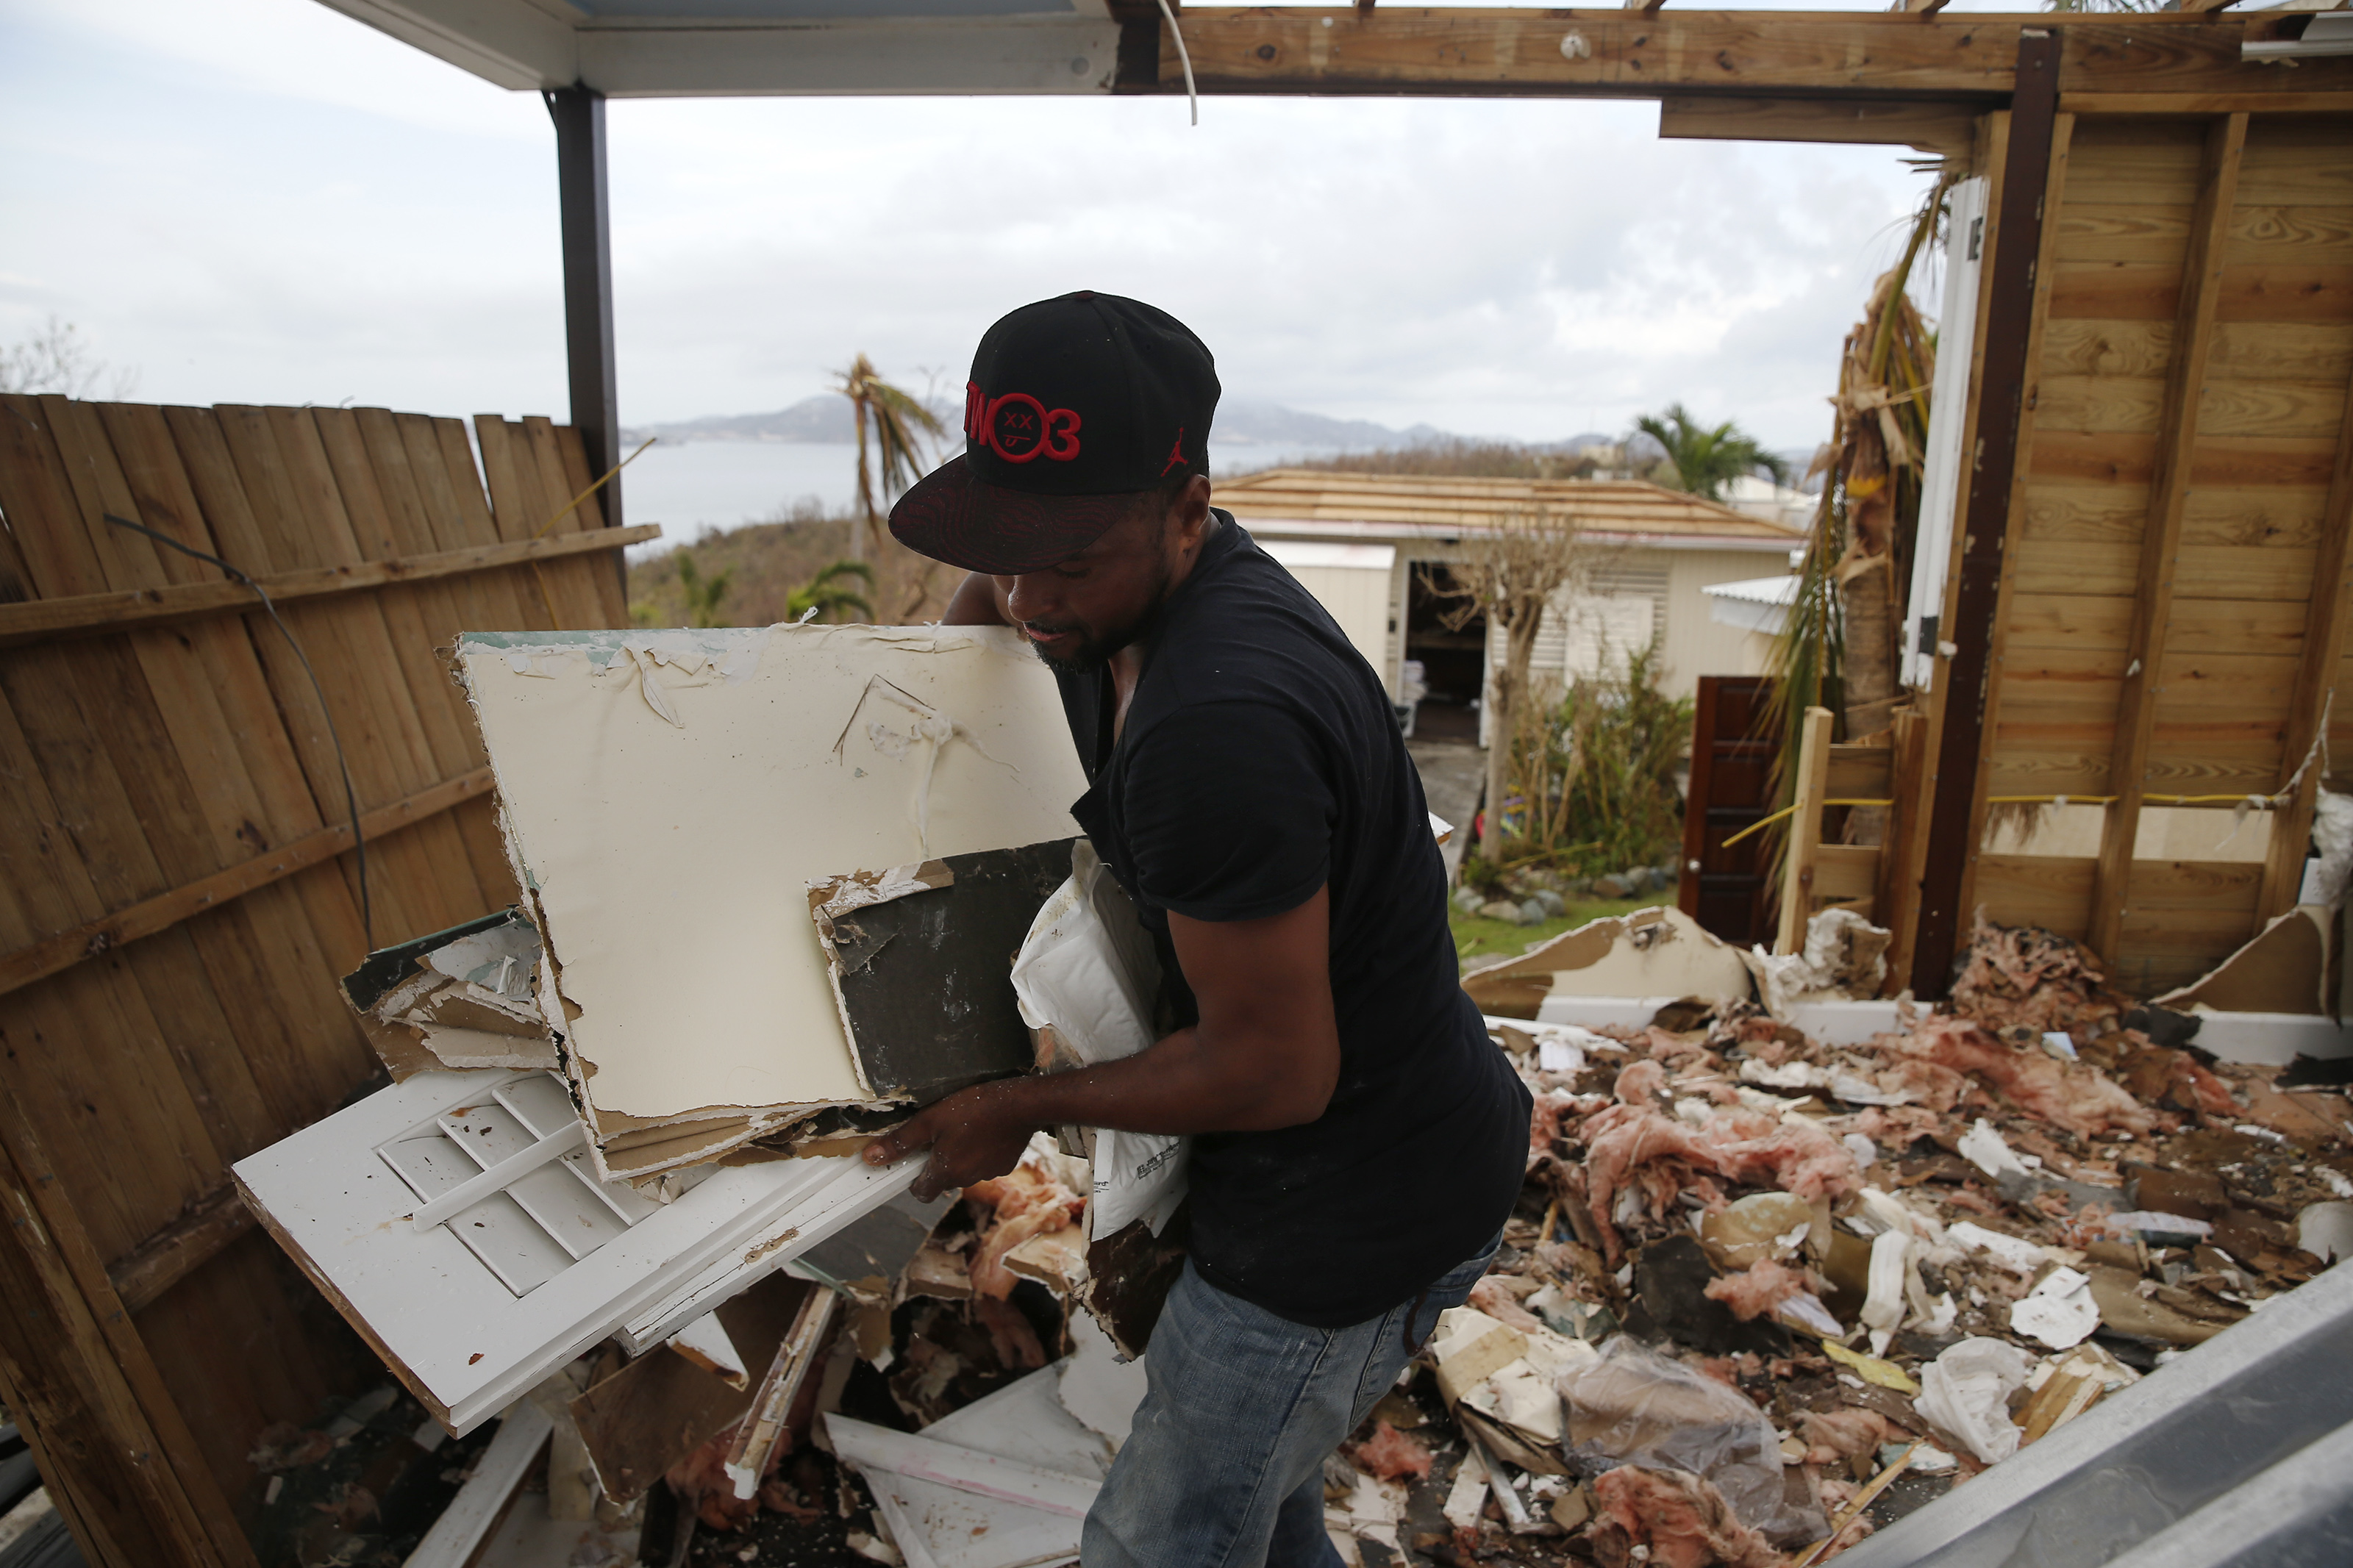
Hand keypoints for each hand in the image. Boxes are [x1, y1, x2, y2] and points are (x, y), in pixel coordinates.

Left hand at [862, 1081, 1038, 1200]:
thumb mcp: (931, 1119)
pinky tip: (984, 1131)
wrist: (1022, 1103)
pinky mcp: (1005, 1165)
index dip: (914, 1180)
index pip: (921, 1193)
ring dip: (961, 1157)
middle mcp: (967, 1180)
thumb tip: (870, 1157)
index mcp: (946, 1172)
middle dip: (939, 1162)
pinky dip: (981, 1152)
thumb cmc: (975, 1108)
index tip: (915, 1161)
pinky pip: (985, 1164)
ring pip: (965, 1171)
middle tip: (940, 1135)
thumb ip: (901, 1141)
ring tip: (965, 1129)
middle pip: (943, 1180)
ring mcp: (989, 1174)